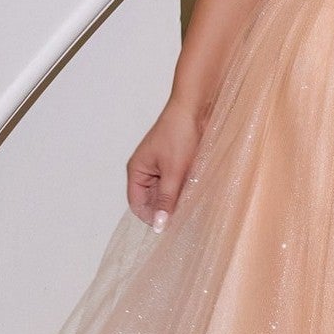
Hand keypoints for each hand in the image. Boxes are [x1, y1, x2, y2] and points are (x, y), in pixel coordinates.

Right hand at [127, 98, 204, 228]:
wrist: (196, 109)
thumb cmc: (180, 134)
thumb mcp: (173, 172)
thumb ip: (166, 199)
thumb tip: (158, 225)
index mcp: (137, 170)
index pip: (137, 204)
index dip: (151, 216)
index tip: (168, 225)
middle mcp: (145, 170)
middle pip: (151, 200)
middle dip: (165, 208)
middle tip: (184, 215)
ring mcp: (160, 167)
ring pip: (165, 193)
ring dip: (177, 199)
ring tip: (190, 199)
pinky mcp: (175, 164)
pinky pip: (176, 184)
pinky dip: (184, 189)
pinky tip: (195, 189)